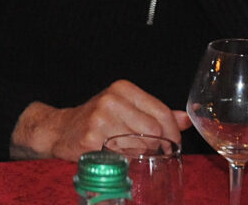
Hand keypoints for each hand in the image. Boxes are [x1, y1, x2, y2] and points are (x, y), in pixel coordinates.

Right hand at [11, 80, 191, 160]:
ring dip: (141, 154)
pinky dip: (126, 159)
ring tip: (131, 152)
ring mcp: (100, 119)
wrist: (60, 130)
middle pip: (154, 129)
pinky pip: (124, 156)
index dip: (172, 132)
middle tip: (152, 151)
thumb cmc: (97, 119)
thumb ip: (156, 112)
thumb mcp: (126, 108)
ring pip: (141, 144)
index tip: (172, 144)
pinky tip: (119, 155)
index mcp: (122, 88)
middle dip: (157, 144)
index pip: (161, 111)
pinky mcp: (92, 139)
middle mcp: (111, 100)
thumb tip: (187, 119)